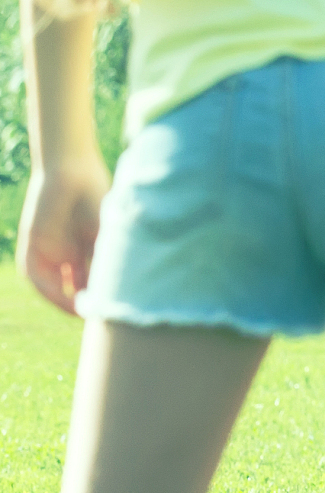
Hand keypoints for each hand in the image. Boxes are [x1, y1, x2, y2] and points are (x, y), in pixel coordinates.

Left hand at [16, 159, 109, 313]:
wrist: (71, 171)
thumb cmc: (96, 197)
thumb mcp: (106, 236)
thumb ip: (108, 263)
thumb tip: (124, 293)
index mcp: (84, 249)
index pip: (91, 282)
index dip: (102, 298)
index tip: (116, 312)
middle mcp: (65, 254)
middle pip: (73, 288)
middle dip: (86, 305)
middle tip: (101, 321)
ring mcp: (47, 250)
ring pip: (54, 286)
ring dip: (66, 304)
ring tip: (85, 315)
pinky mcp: (32, 245)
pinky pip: (36, 277)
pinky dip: (51, 292)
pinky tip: (68, 301)